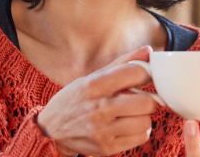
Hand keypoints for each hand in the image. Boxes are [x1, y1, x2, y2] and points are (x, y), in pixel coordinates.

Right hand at [37, 46, 156, 156]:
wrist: (51, 130)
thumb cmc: (74, 100)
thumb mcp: (92, 78)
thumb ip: (122, 64)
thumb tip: (148, 51)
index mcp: (93, 86)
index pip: (135, 74)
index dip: (145, 73)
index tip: (143, 76)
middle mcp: (98, 109)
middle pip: (146, 103)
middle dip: (147, 99)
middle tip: (138, 99)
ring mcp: (102, 131)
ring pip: (145, 122)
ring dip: (142, 117)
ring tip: (130, 114)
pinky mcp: (107, 148)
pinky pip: (141, 137)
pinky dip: (139, 131)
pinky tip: (127, 126)